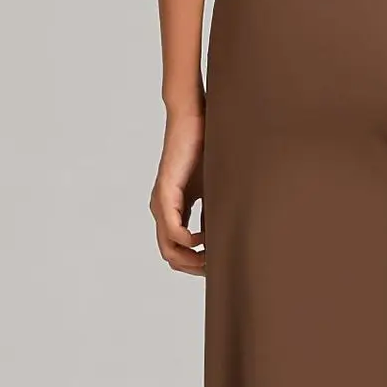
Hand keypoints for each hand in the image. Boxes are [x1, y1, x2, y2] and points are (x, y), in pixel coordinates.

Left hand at [150, 106, 205, 274]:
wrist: (194, 120)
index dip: (195, 264)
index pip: (176, 251)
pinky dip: (187, 239)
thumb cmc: (204, 149)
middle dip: (194, 267)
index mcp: (171, 210)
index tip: (217, 264)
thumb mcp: (212, 189)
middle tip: (216, 266)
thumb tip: (225, 238)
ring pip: (168, 248)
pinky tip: (204, 237)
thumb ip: (212, 212)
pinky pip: (172, 228)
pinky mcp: (165, 191)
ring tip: (212, 255)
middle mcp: (161, 210)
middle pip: (171, 256)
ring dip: (191, 258)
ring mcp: (161, 202)